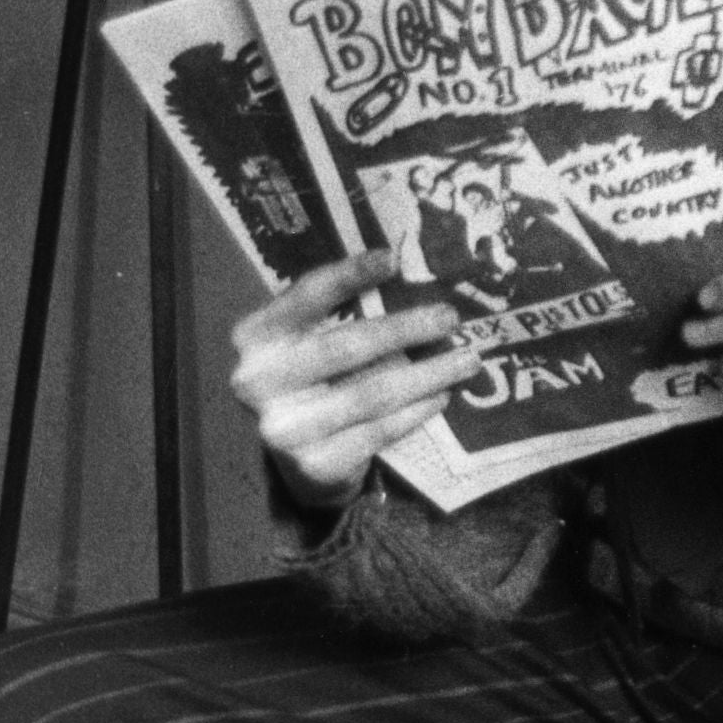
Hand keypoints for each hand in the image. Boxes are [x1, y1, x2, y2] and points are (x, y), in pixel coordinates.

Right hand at [230, 247, 481, 507]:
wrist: (295, 463)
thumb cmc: (311, 384)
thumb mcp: (307, 344)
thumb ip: (337, 315)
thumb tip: (408, 277)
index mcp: (255, 337)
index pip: (305, 297)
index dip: (349, 275)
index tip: (394, 258)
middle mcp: (258, 381)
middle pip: (345, 346)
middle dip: (405, 329)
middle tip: (450, 317)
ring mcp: (282, 428)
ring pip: (371, 393)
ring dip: (428, 374)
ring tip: (467, 360)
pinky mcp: (313, 464)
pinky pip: (378, 431)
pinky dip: (416, 411)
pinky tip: (442, 396)